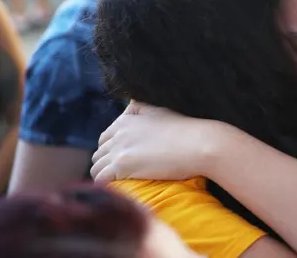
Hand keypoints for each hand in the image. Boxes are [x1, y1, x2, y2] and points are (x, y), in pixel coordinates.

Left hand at [91, 101, 216, 182]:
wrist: (200, 144)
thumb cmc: (187, 129)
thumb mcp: (160, 110)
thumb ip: (140, 108)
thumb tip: (128, 107)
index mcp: (127, 119)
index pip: (105, 138)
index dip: (111, 150)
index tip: (122, 160)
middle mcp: (118, 132)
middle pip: (99, 152)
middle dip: (106, 163)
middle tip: (121, 175)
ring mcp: (119, 149)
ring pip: (96, 166)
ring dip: (104, 175)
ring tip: (118, 184)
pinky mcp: (123, 165)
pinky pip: (100, 178)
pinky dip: (105, 184)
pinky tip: (116, 189)